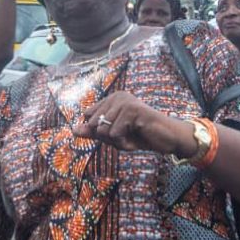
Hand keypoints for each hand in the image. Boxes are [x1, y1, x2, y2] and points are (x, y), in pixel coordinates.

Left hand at [74, 91, 192, 155]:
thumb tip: (73, 130)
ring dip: (117, 141)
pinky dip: (125, 142)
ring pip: (103, 130)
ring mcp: (125, 102)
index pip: (88, 119)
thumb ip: (93, 132)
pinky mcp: (132, 110)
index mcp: (111, 99)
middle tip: (128, 135)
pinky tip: (138, 136)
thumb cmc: (140, 136)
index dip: (101, 132)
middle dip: (108, 138)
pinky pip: (115, 133)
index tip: (119, 131)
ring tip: (133, 136)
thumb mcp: (113, 136)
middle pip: (93, 125)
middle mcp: (117, 96)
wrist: (166, 139)